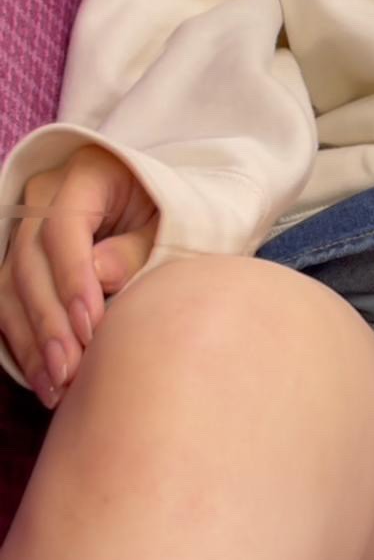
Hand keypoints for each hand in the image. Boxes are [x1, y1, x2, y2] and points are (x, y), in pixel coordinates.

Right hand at [0, 146, 159, 410]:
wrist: (162, 207)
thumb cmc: (172, 212)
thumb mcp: (170, 220)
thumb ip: (138, 247)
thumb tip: (99, 275)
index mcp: (86, 172)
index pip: (63, 226)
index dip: (72, 277)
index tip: (91, 325)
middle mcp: (45, 197)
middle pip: (29, 261)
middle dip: (49, 321)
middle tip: (71, 369)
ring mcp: (27, 228)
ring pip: (10, 287)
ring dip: (32, 341)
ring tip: (57, 386)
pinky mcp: (22, 262)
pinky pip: (9, 304)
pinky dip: (25, 344)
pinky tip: (46, 381)